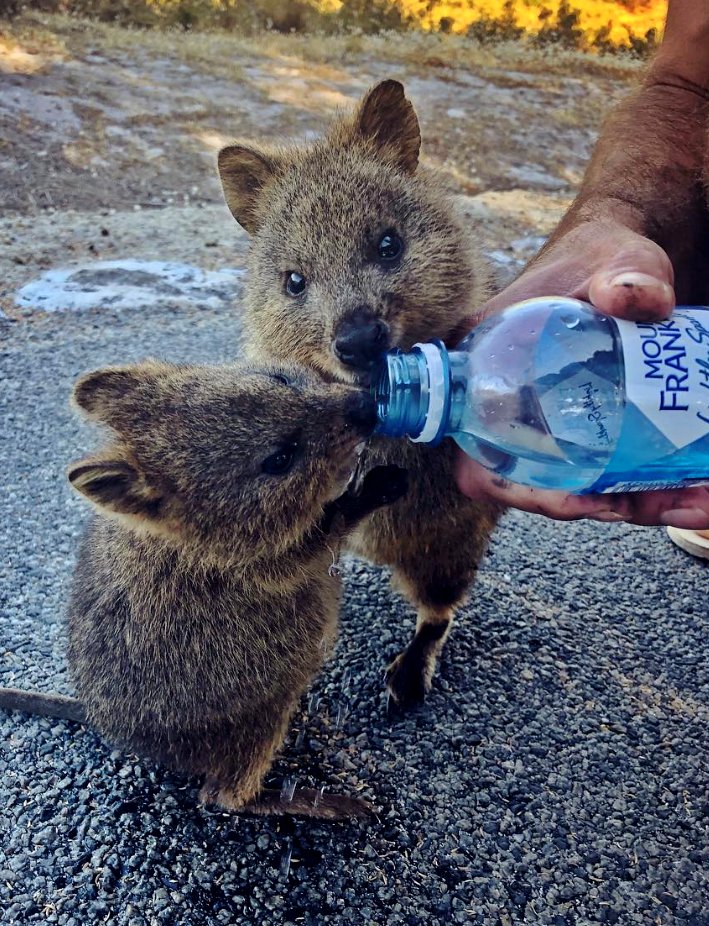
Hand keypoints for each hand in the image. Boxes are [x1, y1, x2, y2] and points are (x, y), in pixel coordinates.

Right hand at [455, 220, 708, 528]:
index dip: (506, 483)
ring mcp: (542, 419)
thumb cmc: (602, 255)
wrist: (621, 260)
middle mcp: (505, 402)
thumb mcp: (617, 259)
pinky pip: (601, 471)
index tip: (568, 496)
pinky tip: (693, 489)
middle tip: (646, 504)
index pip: (473, 447)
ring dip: (630, 503)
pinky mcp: (577, 426)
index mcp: (485, 363)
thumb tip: (629, 297)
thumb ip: (625, 274)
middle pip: (526, 481)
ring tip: (693, 501)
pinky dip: (645, 487)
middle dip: (586, 502)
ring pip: (572, 483)